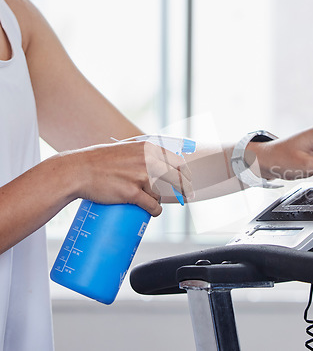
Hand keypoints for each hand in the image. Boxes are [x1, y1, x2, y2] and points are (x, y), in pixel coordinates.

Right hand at [63, 141, 192, 215]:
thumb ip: (142, 151)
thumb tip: (160, 157)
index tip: (188, 181)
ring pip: (162, 192)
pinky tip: (154, 211)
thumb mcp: (126, 148)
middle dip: (183, 188)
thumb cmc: (99, 161)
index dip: (185, 173)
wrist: (77, 171)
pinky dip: (155, 210)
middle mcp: (147, 160)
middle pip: (176, 178)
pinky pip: (152, 205)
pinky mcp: (131, 193)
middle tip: (185, 196)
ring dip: (161, 199)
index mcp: (148, 148)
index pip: (178, 161)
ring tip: (155, 202)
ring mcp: (140, 177)